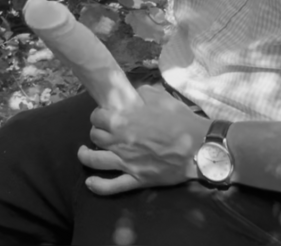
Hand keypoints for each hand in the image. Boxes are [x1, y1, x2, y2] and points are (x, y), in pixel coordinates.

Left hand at [78, 84, 209, 195]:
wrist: (198, 145)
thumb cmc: (180, 119)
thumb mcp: (161, 97)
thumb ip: (142, 93)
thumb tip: (135, 94)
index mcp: (125, 120)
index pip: (98, 116)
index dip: (98, 114)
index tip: (103, 114)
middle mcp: (121, 141)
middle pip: (95, 136)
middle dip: (95, 131)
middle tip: (100, 130)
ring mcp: (127, 162)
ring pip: (96, 161)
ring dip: (86, 156)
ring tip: (83, 153)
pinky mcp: (137, 179)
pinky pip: (112, 186)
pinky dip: (98, 186)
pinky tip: (89, 183)